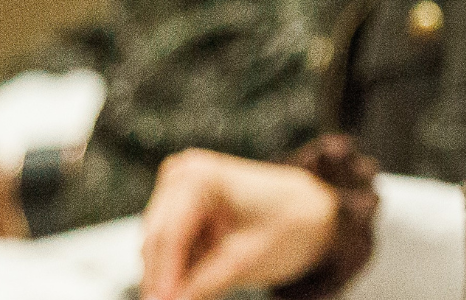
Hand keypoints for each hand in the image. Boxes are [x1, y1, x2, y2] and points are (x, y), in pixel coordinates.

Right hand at [137, 149, 335, 299]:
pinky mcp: (178, 209)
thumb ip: (205, 283)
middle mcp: (180, 177)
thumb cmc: (288, 224)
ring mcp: (176, 191)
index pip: (169, 235)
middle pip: (156, 241)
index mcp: (201, 178)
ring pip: (157, 248)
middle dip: (161, 279)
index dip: (163, 276)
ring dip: (171, 275)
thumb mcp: (248, 258)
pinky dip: (180, 268)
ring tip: (195, 293)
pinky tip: (197, 283)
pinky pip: (168, 248)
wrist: (309, 208)